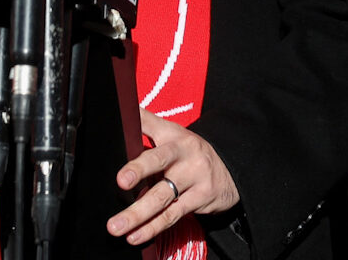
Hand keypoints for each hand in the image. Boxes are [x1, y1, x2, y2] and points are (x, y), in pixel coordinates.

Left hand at [106, 110, 240, 246]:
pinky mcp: (199, 200)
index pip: (152, 130)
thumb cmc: (188, 152)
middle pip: (159, 163)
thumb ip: (145, 124)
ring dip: (137, 214)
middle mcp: (184, 155)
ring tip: (116, 227)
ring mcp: (194, 179)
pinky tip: (135, 236)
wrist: (231, 170)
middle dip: (139, 171)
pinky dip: (152, 228)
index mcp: (173, 136)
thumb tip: (120, 112)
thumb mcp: (171, 133)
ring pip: (162, 197)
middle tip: (120, 183)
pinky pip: (172, 216)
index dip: (137, 136)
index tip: (122, 156)